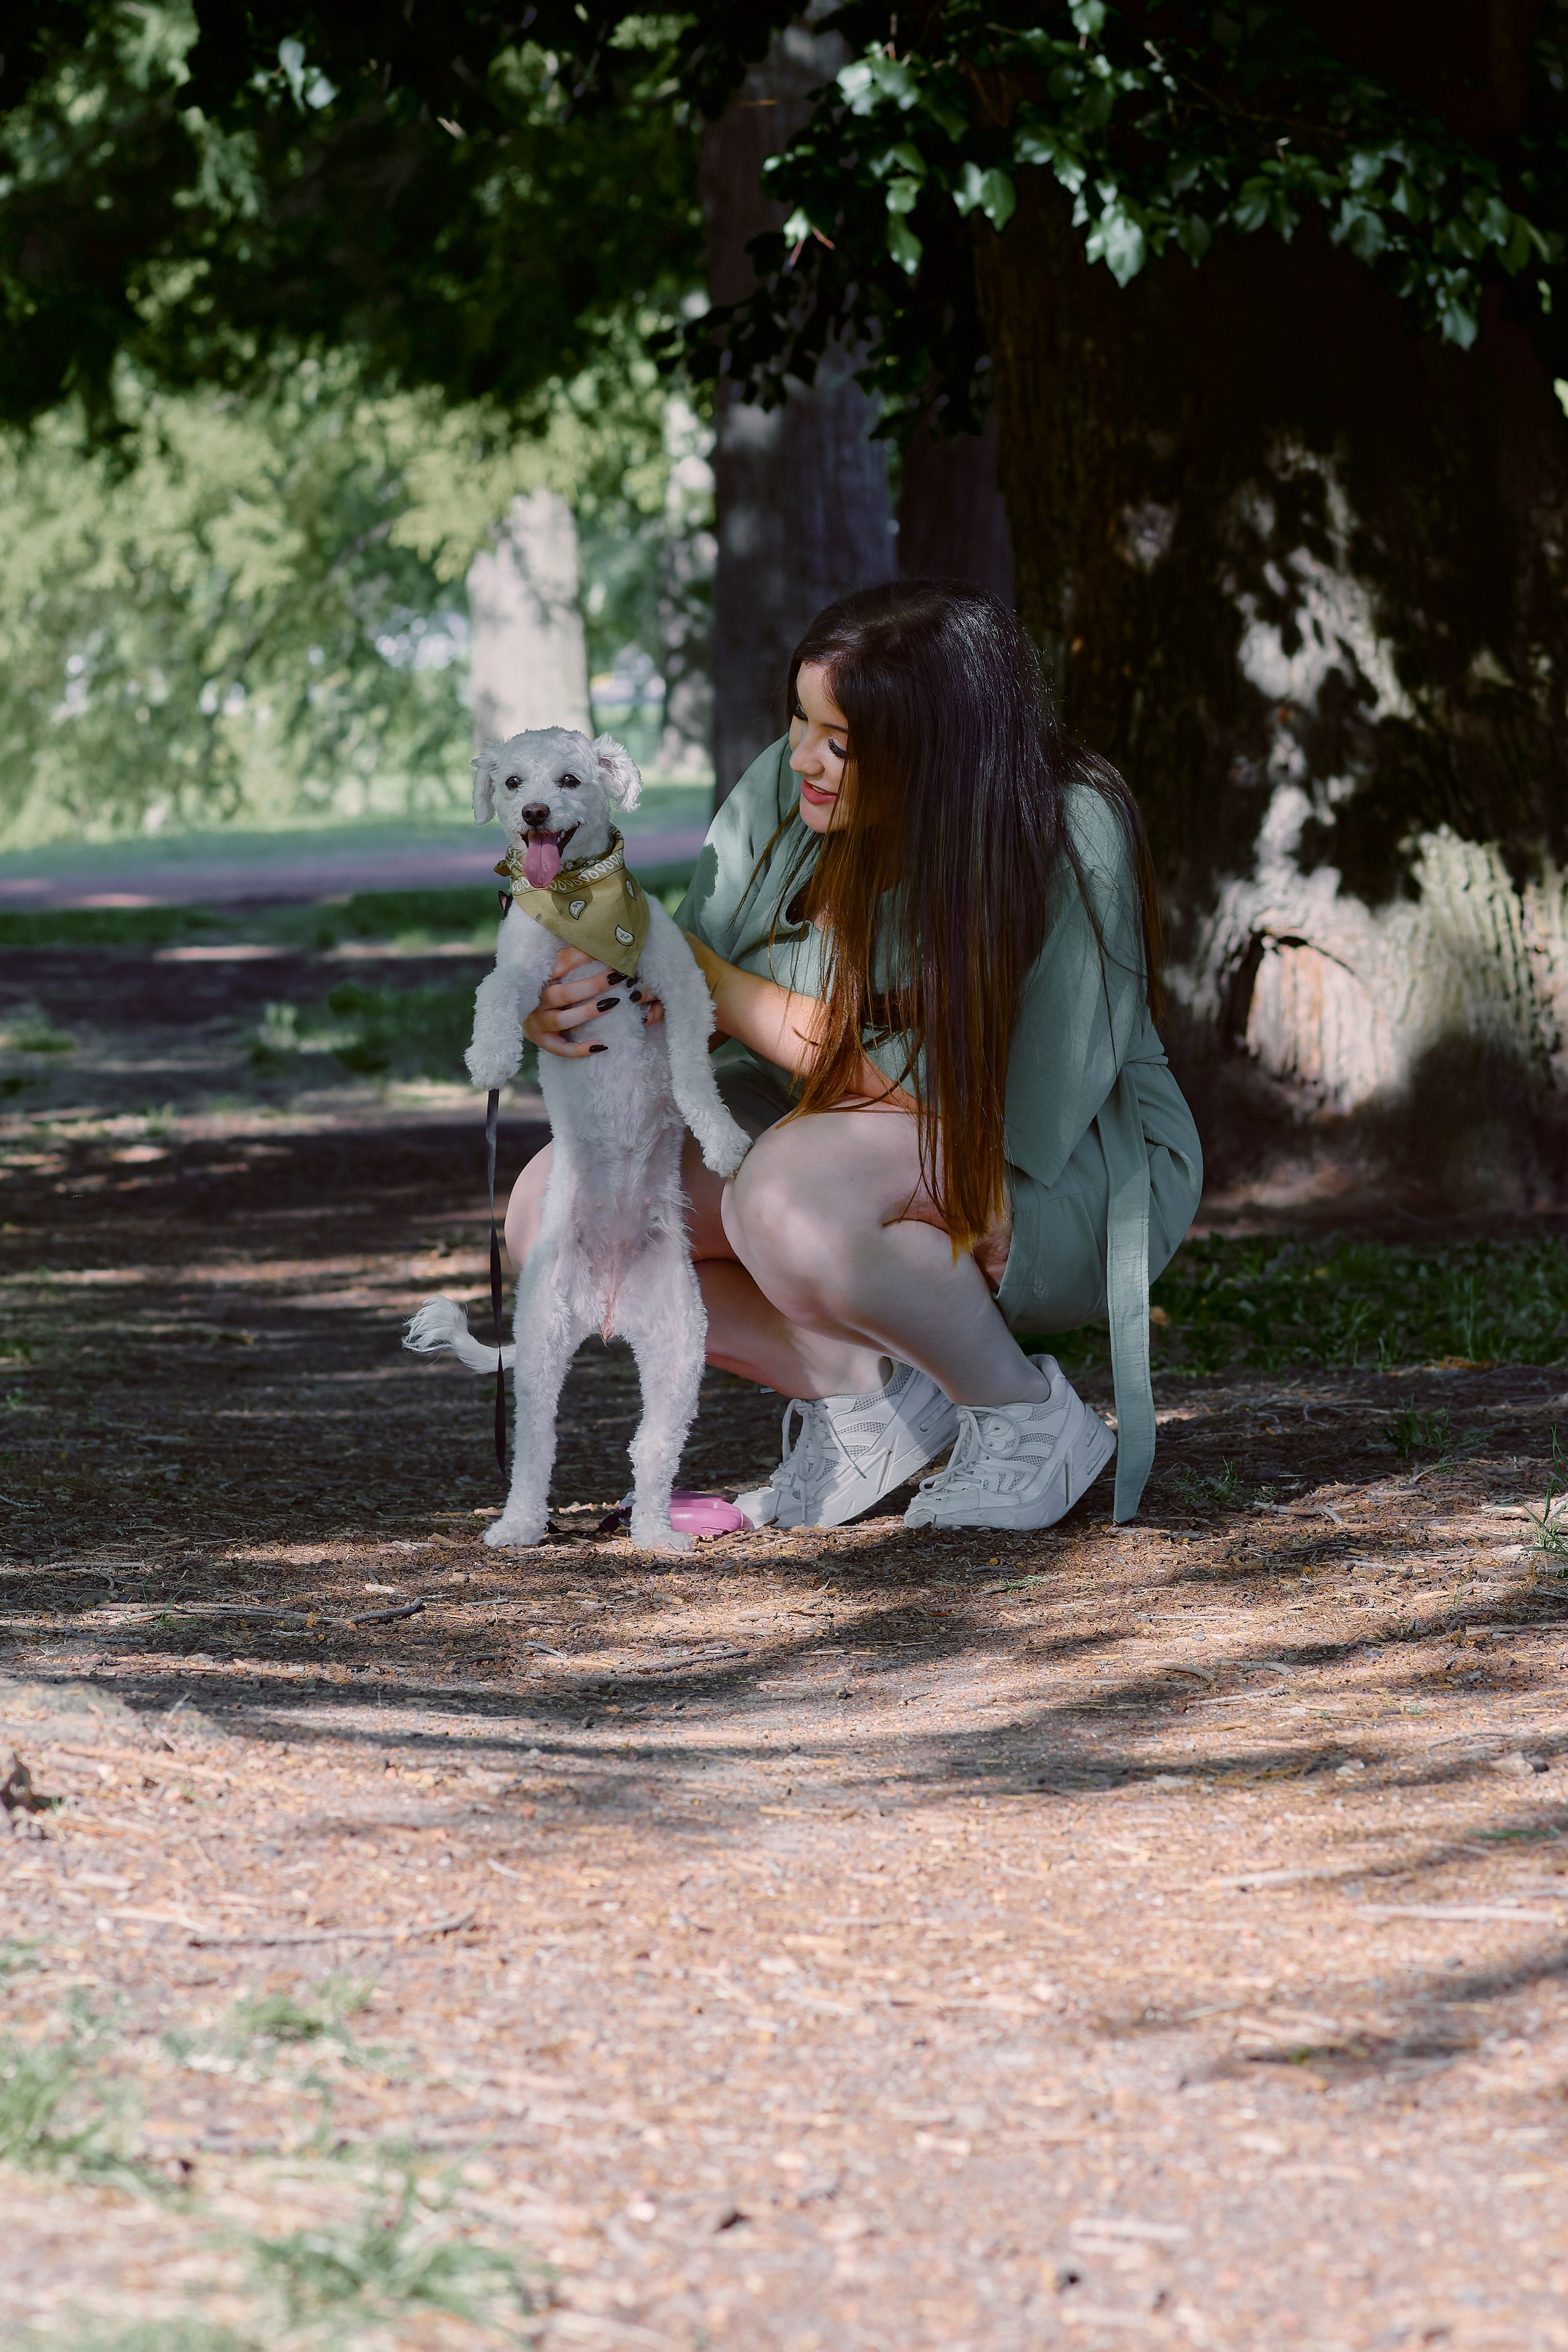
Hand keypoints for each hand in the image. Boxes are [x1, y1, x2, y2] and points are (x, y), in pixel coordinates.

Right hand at [523, 945, 662, 1057]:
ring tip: (614, 1003)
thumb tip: (590, 936)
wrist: (515, 1013)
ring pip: (563, 1020)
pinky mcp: (542, 1042)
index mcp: (538, 978)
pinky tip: (602, 1045)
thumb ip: (568, 955)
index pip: (561, 962)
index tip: (609, 951)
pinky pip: (561, 1049)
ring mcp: (537, 1024)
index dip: (584, 956)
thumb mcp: (551, 969)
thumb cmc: (545, 986)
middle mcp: (535, 1001)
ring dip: (588, 1012)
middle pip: (564, 993)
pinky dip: (580, 1049)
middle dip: (594, 985)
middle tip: (618, 977)